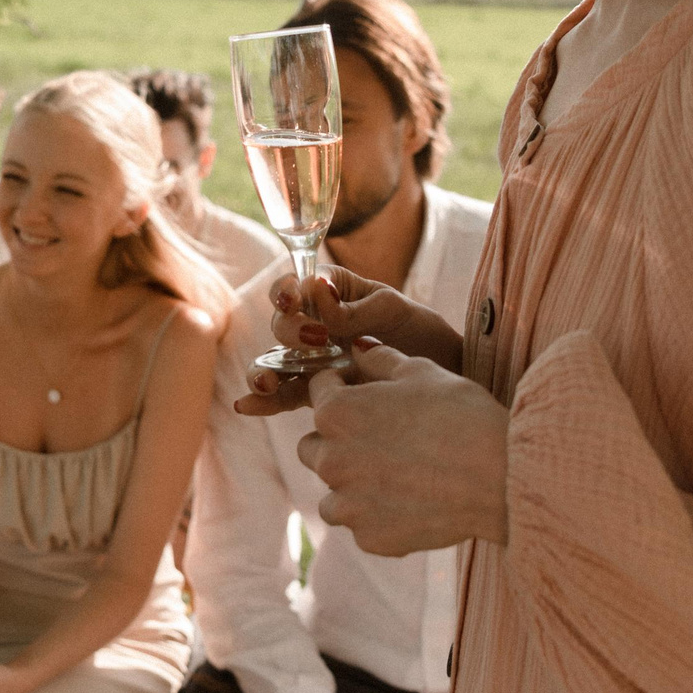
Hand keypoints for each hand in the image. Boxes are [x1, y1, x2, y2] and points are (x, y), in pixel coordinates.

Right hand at [241, 269, 461, 416]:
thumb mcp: (395, 311)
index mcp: (331, 293)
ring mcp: (313, 360)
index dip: (287, 290)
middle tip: (314, 342)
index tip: (293, 299)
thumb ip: (356, 307)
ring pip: (276, 362)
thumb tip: (319, 294)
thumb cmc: (422, 334)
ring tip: (266, 382)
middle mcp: (315, 325)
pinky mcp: (317, 393)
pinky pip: (285, 395)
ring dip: (264, 371)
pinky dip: (264, 402)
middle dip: (289, 331)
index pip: (296, 285)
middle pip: (283, 324)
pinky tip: (246, 407)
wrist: (445, 377)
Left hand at [296, 341, 508, 554]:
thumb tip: (359, 347)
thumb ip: (380, 359)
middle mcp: (330, 459)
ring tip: (396, 477)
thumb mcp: (422, 372)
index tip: (363, 392)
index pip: (318, 390)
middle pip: (313, 445)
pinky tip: (413, 504)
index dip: (341, 386)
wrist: (500, 476)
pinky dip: (378, 516)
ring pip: (331, 493)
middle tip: (380, 439)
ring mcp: (348, 504)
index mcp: (336, 412)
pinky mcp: (369, 538)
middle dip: (337, 440)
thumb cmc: (463, 415)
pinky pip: (361, 524)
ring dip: (352, 484)